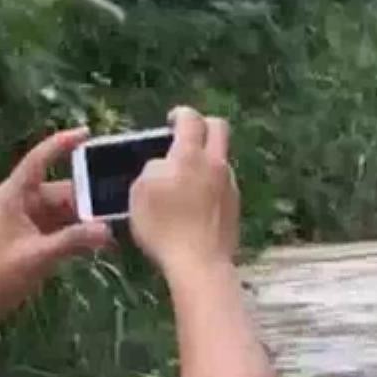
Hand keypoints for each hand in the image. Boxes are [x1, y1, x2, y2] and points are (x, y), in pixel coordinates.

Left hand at [0, 128, 113, 332]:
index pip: (38, 160)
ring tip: (117, 226)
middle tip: (121, 204)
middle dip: (89, 198)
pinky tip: (101, 242)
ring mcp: (27, 221)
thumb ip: (73, 241)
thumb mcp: (37, 257)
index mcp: (13, 196)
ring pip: (65, 211)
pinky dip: (79, 233)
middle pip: (62, 191)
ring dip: (86, 219)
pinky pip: (62, 228)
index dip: (61, 144)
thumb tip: (108, 231)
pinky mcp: (32, 238)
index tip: (87, 133)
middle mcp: (20, 203)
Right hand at [128, 107, 239, 274]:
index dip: (180, 114)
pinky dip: (211, 182)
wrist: (199, 262)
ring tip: (186, 175)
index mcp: (190, 155)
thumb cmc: (163, 226)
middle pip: (219, 128)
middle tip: (185, 135)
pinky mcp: (235, 205)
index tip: (172, 120)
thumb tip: (164, 163)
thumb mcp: (141, 191)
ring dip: (207, 158)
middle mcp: (216, 164)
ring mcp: (230, 185)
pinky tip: (196, 199)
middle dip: (203, 125)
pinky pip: (224, 183)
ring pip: (222, 158)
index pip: (191, 119)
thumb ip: (153, 168)